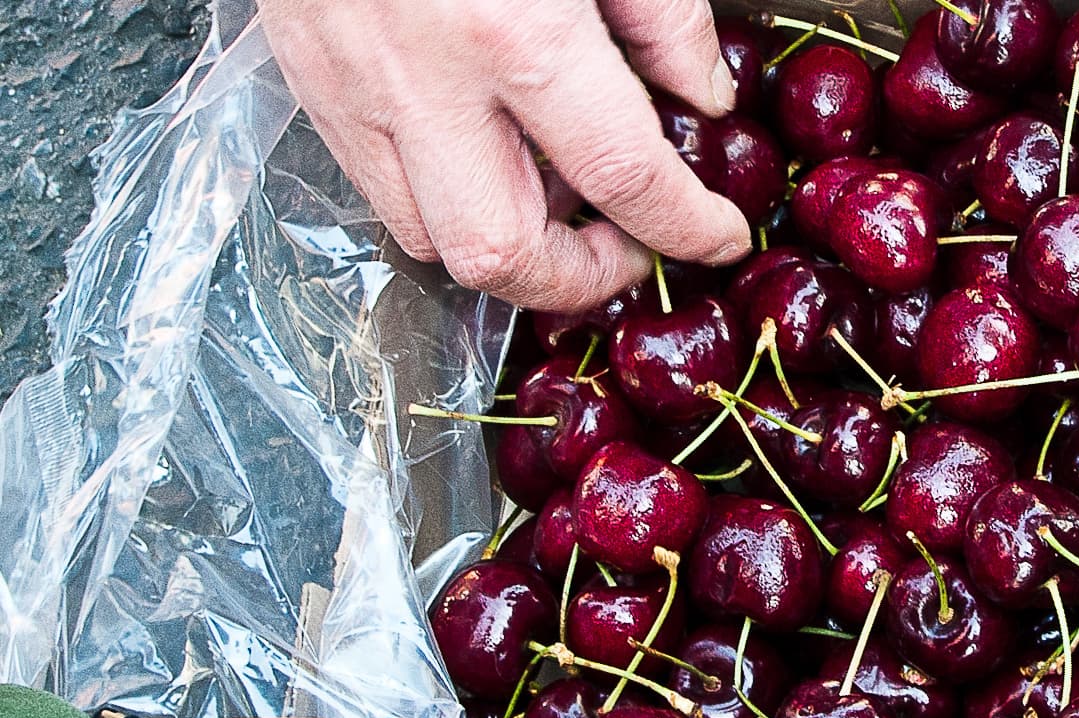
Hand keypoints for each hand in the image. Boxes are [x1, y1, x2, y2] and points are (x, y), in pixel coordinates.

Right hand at [257, 0, 749, 311]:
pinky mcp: (308, 78)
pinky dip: (439, 201)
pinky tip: (485, 157)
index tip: (718, 234)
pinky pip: (374, 187)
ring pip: (426, 238)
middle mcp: (426, 78)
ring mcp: (352, 86)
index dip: (685, 226)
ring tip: (557, 202)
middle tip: (629, 249)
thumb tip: (701, 96)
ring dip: (504, 247)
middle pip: (500, 252)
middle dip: (577, 279)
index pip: (622, 175)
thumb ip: (659, 13)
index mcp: (516, 31)